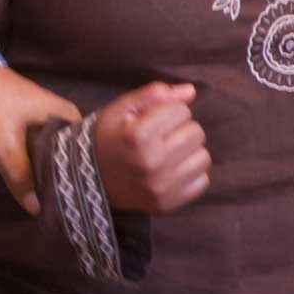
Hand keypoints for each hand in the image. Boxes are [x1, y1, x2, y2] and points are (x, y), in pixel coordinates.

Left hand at [0, 67, 80, 215]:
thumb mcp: (2, 143)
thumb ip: (20, 175)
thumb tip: (36, 208)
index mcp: (67, 117)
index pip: (87, 157)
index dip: (80, 182)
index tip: (74, 206)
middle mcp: (62, 118)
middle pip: (68, 159)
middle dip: (61, 182)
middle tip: (59, 210)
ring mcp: (44, 121)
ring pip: (51, 157)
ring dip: (46, 176)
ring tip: (46, 204)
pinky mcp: (26, 125)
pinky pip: (37, 153)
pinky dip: (34, 168)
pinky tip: (31, 187)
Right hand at [94, 82, 209, 213]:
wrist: (90, 177)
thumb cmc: (107, 136)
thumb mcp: (121, 108)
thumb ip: (154, 94)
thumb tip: (191, 91)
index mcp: (137, 136)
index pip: (181, 110)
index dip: (167, 110)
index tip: (152, 118)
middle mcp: (152, 163)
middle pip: (196, 133)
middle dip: (181, 128)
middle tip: (161, 135)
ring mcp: (162, 186)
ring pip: (203, 157)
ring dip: (188, 151)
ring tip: (167, 151)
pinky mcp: (169, 203)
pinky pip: (202, 181)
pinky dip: (190, 172)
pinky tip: (171, 170)